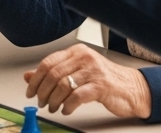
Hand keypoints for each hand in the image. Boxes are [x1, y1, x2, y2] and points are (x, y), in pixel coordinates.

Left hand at [23, 44, 151, 117]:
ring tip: (53, 107)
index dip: (36, 78)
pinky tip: (66, 110)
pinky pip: (76, 97)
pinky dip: (67, 106)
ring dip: (54, 100)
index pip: (48, 62)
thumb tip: (29, 76)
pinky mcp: (101, 86)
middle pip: (53, 74)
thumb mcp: (77, 72)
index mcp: (77, 52)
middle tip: (41, 102)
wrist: (132, 88)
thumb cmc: (104, 80)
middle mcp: (84, 58)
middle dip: (43, 91)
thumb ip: (54, 72)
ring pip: (63, 85)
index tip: (30, 90)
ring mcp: (93, 71)